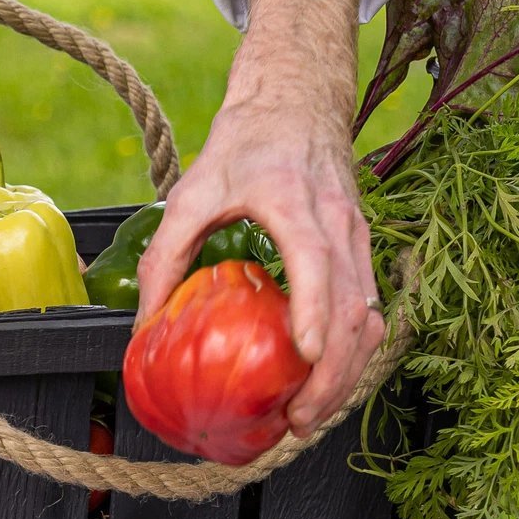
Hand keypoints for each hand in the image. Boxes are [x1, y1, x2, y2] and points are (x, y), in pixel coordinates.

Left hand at [135, 96, 381, 437]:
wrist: (297, 101)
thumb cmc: (245, 143)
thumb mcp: (192, 191)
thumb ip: (167, 255)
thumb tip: (146, 327)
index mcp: (294, 201)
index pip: (317, 262)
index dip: (315, 313)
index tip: (304, 357)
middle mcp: (337, 221)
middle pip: (354, 307)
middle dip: (333, 373)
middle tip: (298, 418)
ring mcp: (358, 236)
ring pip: (371, 316)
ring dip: (347, 373)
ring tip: (310, 413)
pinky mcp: (364, 248)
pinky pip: (372, 309)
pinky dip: (355, 352)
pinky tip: (327, 380)